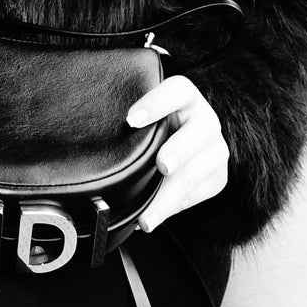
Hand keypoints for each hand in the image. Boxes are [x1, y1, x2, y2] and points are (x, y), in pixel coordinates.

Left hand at [126, 75, 229, 232]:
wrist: (182, 145)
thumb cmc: (154, 128)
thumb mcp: (146, 117)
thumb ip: (132, 121)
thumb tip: (89, 137)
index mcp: (187, 98)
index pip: (178, 90)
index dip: (157, 102)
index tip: (131, 119)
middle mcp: (206, 121)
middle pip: (198, 132)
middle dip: (179, 150)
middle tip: (161, 166)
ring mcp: (215, 150)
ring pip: (198, 171)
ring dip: (171, 196)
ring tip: (147, 216)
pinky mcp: (217, 177)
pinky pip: (197, 194)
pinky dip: (173, 208)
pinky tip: (154, 216)